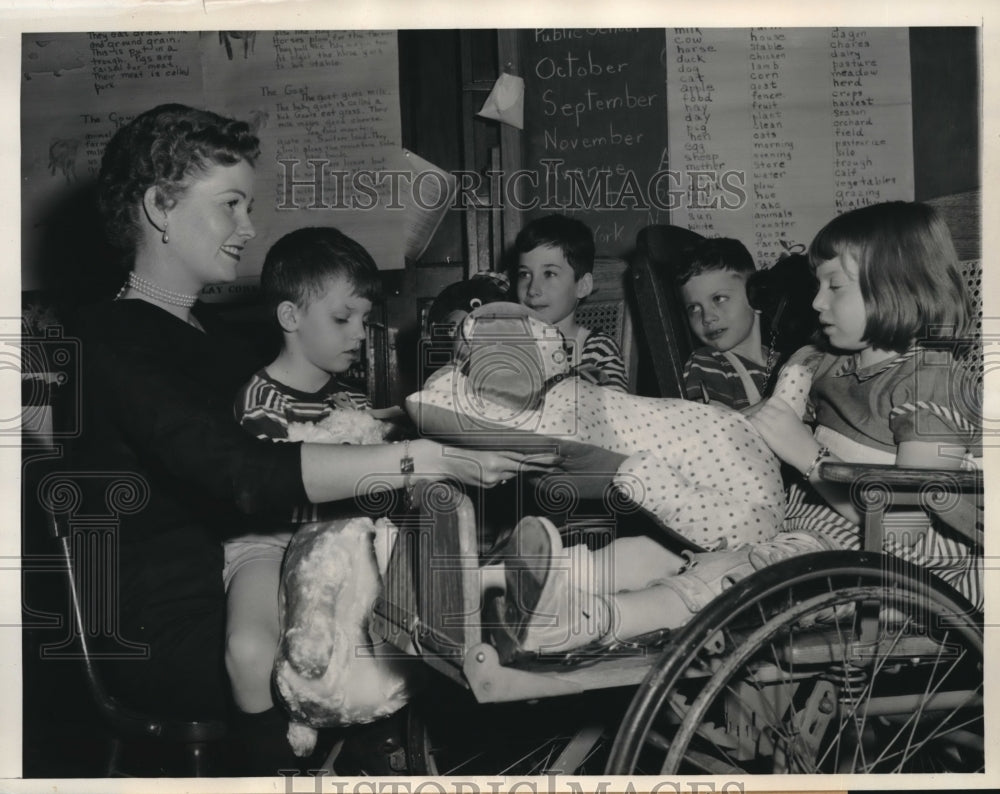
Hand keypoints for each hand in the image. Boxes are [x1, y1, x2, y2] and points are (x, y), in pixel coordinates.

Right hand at [419, 441, 561, 487]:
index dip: (541, 460)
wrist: (443, 460)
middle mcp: (497, 468)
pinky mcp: (487, 485)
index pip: (524, 459)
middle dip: (540, 465)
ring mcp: (492, 478)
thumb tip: (514, 470)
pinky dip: (497, 477)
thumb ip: (501, 459)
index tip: (556, 458)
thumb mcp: (485, 451)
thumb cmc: (463, 451)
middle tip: (559, 462)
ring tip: (494, 463)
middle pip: (523, 467)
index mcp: (497, 456)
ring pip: (510, 475)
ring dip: (508, 470)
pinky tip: (482, 470)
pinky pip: (499, 481)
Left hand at [748, 396, 819, 472]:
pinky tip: (750, 424)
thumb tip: (784, 419)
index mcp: (789, 411)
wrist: (807, 453)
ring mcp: (774, 424)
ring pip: (758, 415)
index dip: (768, 405)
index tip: (766, 410)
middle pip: (764, 408)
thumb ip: (790, 418)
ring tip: (752, 421)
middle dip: (760, 413)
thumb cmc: (806, 440)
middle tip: (758, 418)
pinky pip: (755, 423)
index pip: (773, 400)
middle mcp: (781, 415)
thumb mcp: (800, 423)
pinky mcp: (768, 434)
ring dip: (754, 417)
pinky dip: (751, 422)